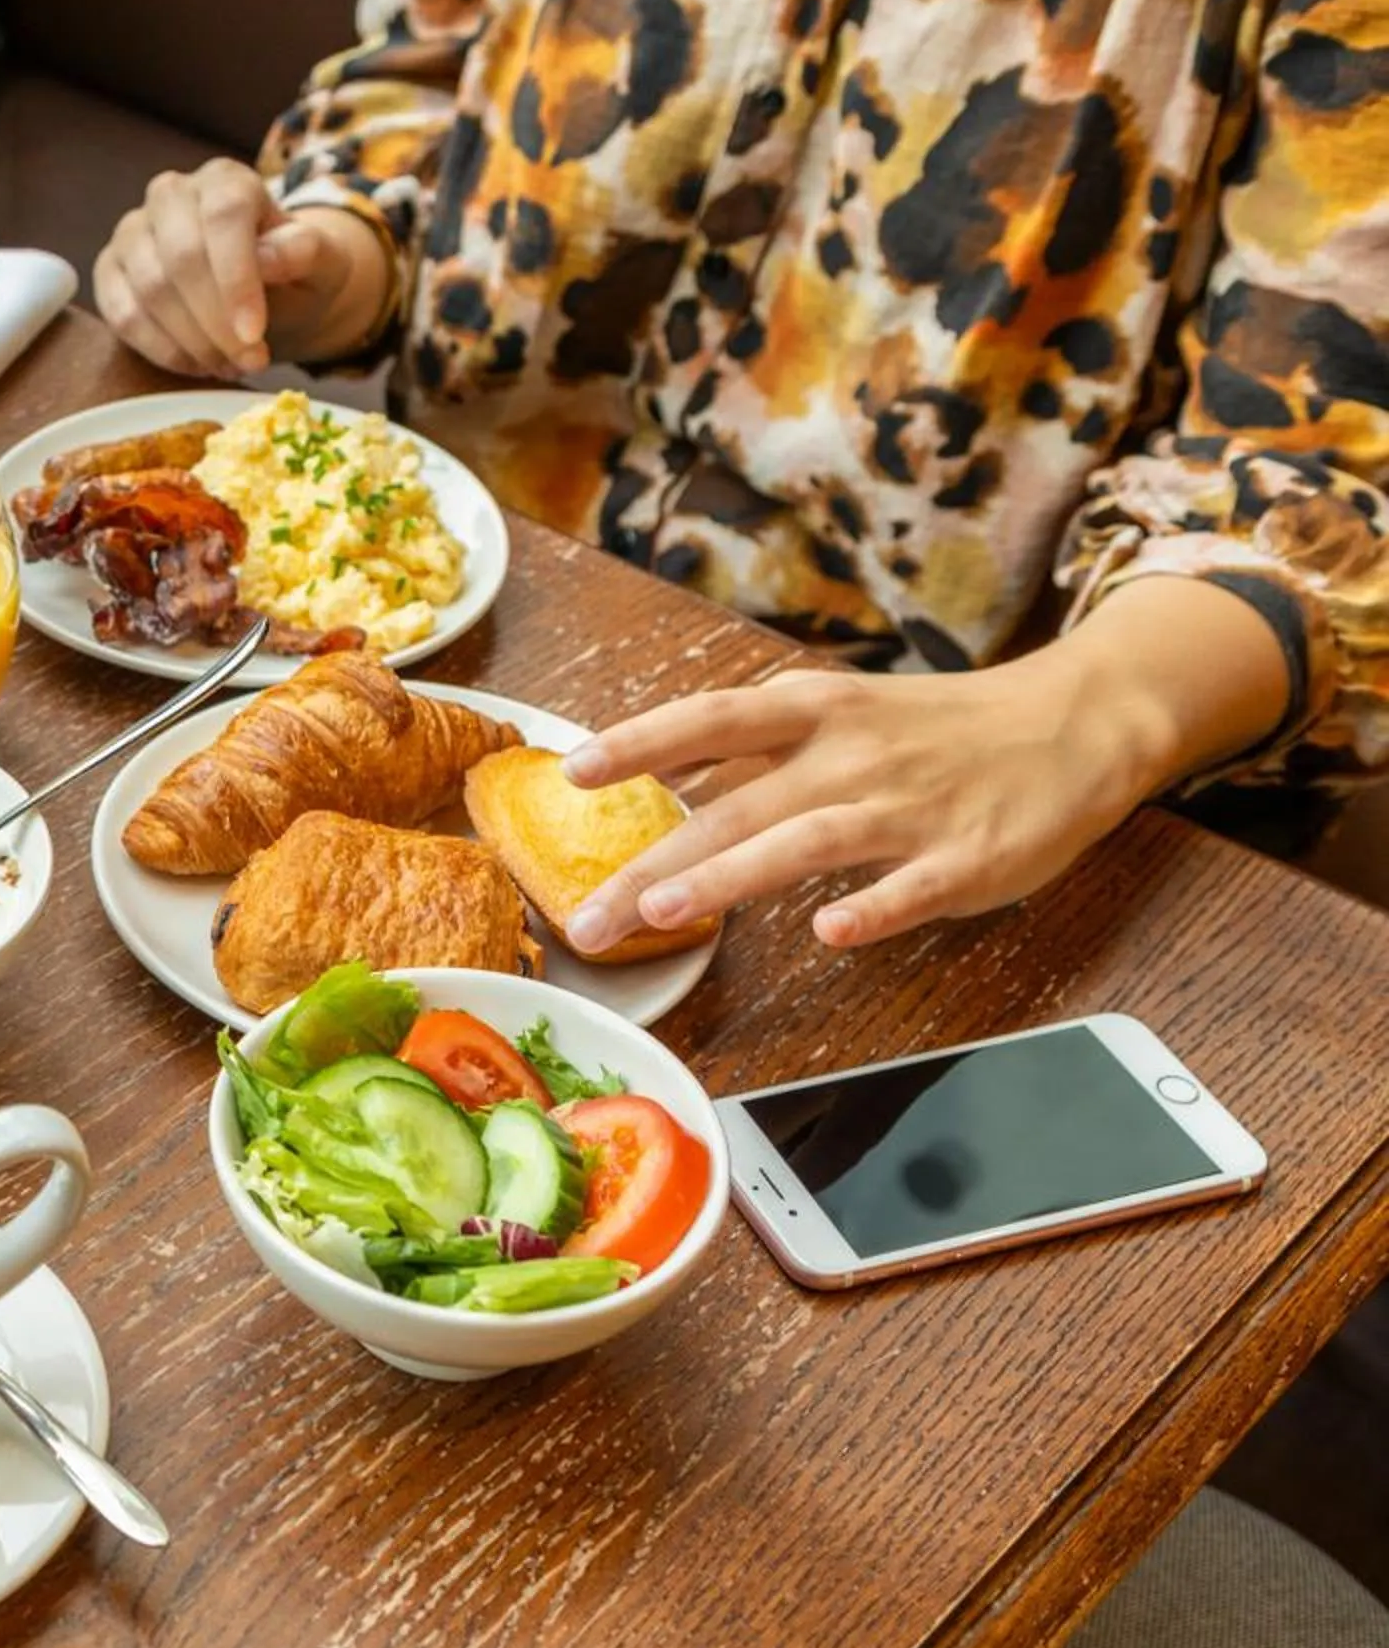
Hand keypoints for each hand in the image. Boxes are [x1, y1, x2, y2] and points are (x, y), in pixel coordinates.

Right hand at [93, 160, 371, 376]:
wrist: (265, 289)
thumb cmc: (292, 272)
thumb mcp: (320, 262)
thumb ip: (304, 252)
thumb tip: (270, 257)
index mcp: (226, 180)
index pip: (224, 217)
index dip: (237, 280)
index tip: (254, 336)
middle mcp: (171, 194)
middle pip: (182, 258)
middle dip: (216, 323)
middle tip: (249, 364)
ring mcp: (133, 231)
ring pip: (150, 290)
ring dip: (191, 342)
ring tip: (229, 366)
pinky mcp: (109, 270)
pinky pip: (121, 314)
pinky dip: (160, 350)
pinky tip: (196, 365)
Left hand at [557, 664, 1173, 952]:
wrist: (1075, 723)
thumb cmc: (937, 730)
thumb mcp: (837, 715)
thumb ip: (752, 747)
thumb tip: (660, 766)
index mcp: (815, 713)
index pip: (711, 720)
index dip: (641, 742)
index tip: (573, 770)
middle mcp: (853, 754)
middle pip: (736, 804)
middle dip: (652, 862)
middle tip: (584, 919)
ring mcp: (910, 806)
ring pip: (807, 840)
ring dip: (731, 876)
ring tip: (663, 913)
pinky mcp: (968, 857)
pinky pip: (911, 888)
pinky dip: (872, 910)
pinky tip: (829, 934)